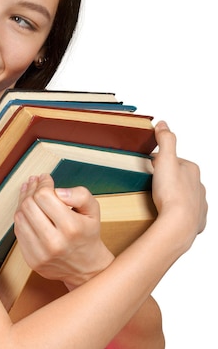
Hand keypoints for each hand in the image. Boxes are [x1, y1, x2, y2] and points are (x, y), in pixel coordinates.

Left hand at [14, 174, 113, 288]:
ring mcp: (41, 254)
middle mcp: (55, 242)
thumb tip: (58, 191)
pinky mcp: (32, 260)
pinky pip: (18, 232)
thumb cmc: (88, 233)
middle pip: (29, 206)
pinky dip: (21, 217)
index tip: (45, 178)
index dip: (43, 183)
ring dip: (22, 201)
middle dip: (31, 189)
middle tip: (34, 182)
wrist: (86, 267)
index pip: (44, 196)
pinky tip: (27, 210)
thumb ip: (80, 195)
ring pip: (19, 218)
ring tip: (29, 192)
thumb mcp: (93, 210)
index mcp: (71, 227)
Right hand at [151, 121, 206, 250]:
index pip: (175, 161)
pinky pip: (188, 215)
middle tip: (151, 185)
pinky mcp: (196, 221)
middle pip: (181, 179)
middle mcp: (199, 186)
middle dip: (168, 180)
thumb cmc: (171, 194)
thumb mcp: (165, 160)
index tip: (149, 168)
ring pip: (186, 197)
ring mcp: (199, 204)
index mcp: (192, 170)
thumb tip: (163, 124)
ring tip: (158, 202)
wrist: (179, 224)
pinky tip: (168, 216)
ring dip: (175, 197)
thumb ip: (165, 140)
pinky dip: (179, 214)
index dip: (160, 163)